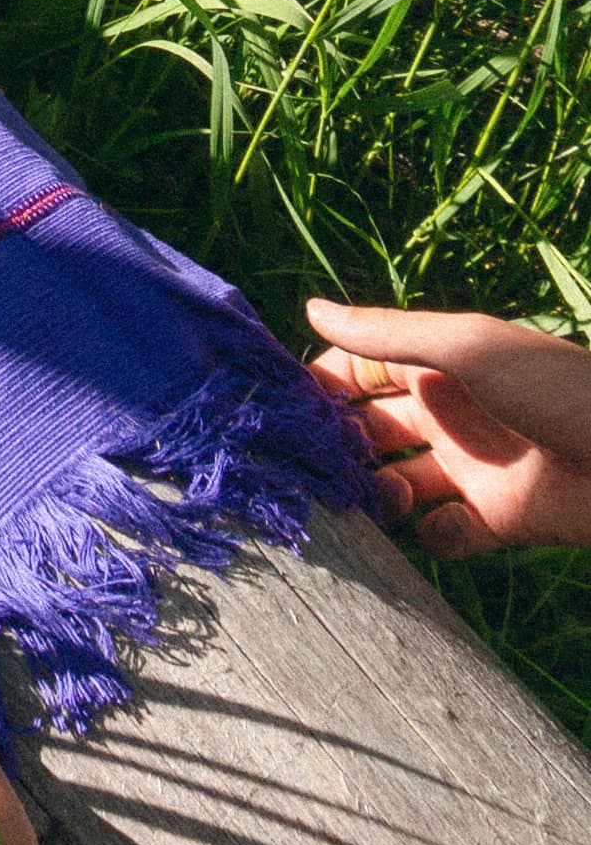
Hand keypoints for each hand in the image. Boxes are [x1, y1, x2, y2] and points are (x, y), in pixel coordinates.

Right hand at [306, 300, 590, 555]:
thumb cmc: (555, 388)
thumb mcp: (468, 349)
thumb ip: (388, 335)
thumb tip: (310, 308)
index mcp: (436, 367)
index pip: (359, 371)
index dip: (324, 387)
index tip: (290, 411)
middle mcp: (446, 416)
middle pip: (371, 432)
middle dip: (342, 449)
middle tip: (321, 466)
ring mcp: (470, 469)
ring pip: (397, 486)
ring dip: (379, 496)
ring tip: (382, 499)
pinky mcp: (496, 520)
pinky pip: (444, 534)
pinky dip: (434, 536)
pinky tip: (447, 523)